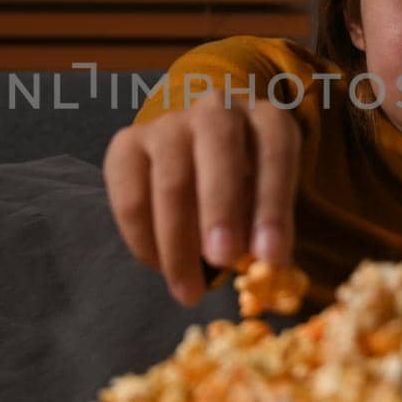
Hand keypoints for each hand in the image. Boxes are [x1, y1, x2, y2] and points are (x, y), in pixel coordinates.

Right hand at [103, 89, 300, 306]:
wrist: (194, 160)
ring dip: (178, 242)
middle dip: (221, 208)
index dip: (274, 205)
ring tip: (189, 291)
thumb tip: (269, 272)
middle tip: (223, 261)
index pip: (275, 149)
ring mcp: (167, 124)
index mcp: (265, 119)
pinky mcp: (126, 145)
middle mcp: (216, 110)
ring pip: (170, 179)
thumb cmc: (245, 190)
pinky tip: (160, 267)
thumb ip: (270, 232)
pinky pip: (130, 196)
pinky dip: (143, 239)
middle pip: (218, 148)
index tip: (272, 258)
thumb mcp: (268, 202)